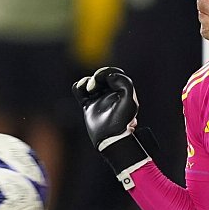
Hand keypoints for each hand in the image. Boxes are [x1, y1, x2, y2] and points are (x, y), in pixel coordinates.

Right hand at [72, 67, 150, 185]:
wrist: (109, 137)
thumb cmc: (121, 120)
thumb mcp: (129, 99)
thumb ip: (124, 82)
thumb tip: (110, 76)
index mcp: (122, 92)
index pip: (115, 73)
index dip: (109, 72)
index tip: (107, 79)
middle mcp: (110, 94)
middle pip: (102, 76)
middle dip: (98, 76)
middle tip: (95, 85)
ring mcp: (99, 99)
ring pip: (90, 81)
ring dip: (88, 81)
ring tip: (90, 89)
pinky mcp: (88, 105)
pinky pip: (80, 90)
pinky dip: (79, 86)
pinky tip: (83, 90)